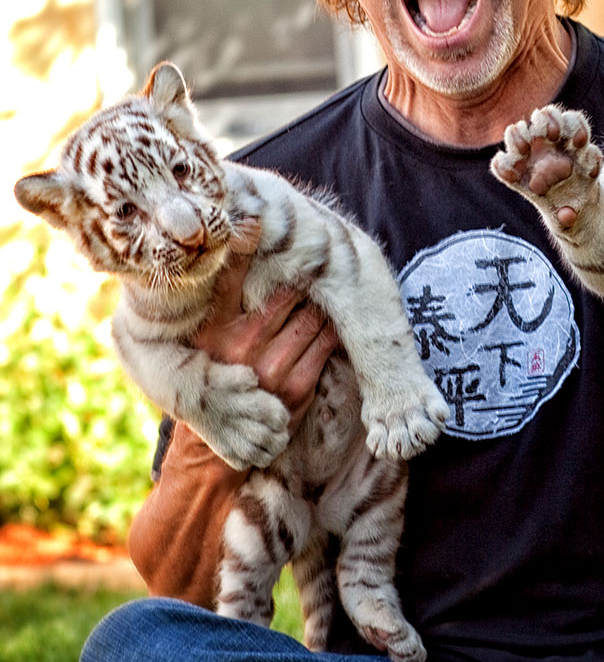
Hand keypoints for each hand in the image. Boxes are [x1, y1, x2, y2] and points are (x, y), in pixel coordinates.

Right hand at [195, 221, 339, 430]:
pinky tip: (334, 319)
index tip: (264, 226)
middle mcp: (240, 349)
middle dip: (305, 277)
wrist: (231, 436)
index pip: (233, 281)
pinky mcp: (299, 388)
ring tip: (331, 286)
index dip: (251, 251)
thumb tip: (244, 237)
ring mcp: (271, 370)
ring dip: (324, 302)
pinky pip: (326, 344)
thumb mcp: (211, 335)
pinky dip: (333, 328)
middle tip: (320, 257)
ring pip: (312, 318)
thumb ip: (224, 295)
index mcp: (214, 332)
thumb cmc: (222, 371)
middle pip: (287, 296)